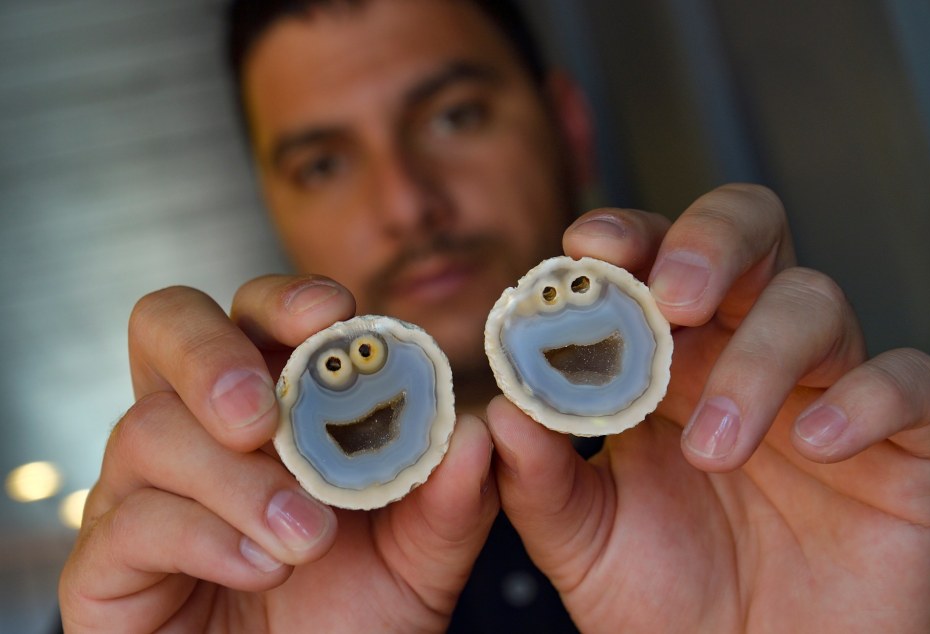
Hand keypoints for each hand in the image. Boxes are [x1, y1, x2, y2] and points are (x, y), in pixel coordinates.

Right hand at [59, 276, 496, 632]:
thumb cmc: (353, 612)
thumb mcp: (422, 553)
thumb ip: (451, 495)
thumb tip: (477, 432)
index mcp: (270, 402)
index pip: (256, 312)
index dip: (286, 300)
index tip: (331, 316)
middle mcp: (197, 427)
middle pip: (164, 324)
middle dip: (212, 353)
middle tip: (262, 415)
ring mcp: (143, 487)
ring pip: (149, 428)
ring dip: (237, 480)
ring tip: (304, 536)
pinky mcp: (108, 562)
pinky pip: (130, 521)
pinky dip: (206, 537)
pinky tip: (260, 567)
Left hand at [486, 184, 929, 631]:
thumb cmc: (663, 604)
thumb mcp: (582, 543)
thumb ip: (538, 480)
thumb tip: (504, 411)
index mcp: (666, 361)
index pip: (656, 260)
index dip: (630, 236)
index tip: (589, 248)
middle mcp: (744, 356)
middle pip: (751, 233)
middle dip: (711, 241)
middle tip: (672, 296)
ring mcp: (823, 392)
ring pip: (816, 304)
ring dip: (760, 358)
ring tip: (713, 446)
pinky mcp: (900, 446)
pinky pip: (909, 383)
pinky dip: (867, 396)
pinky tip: (820, 444)